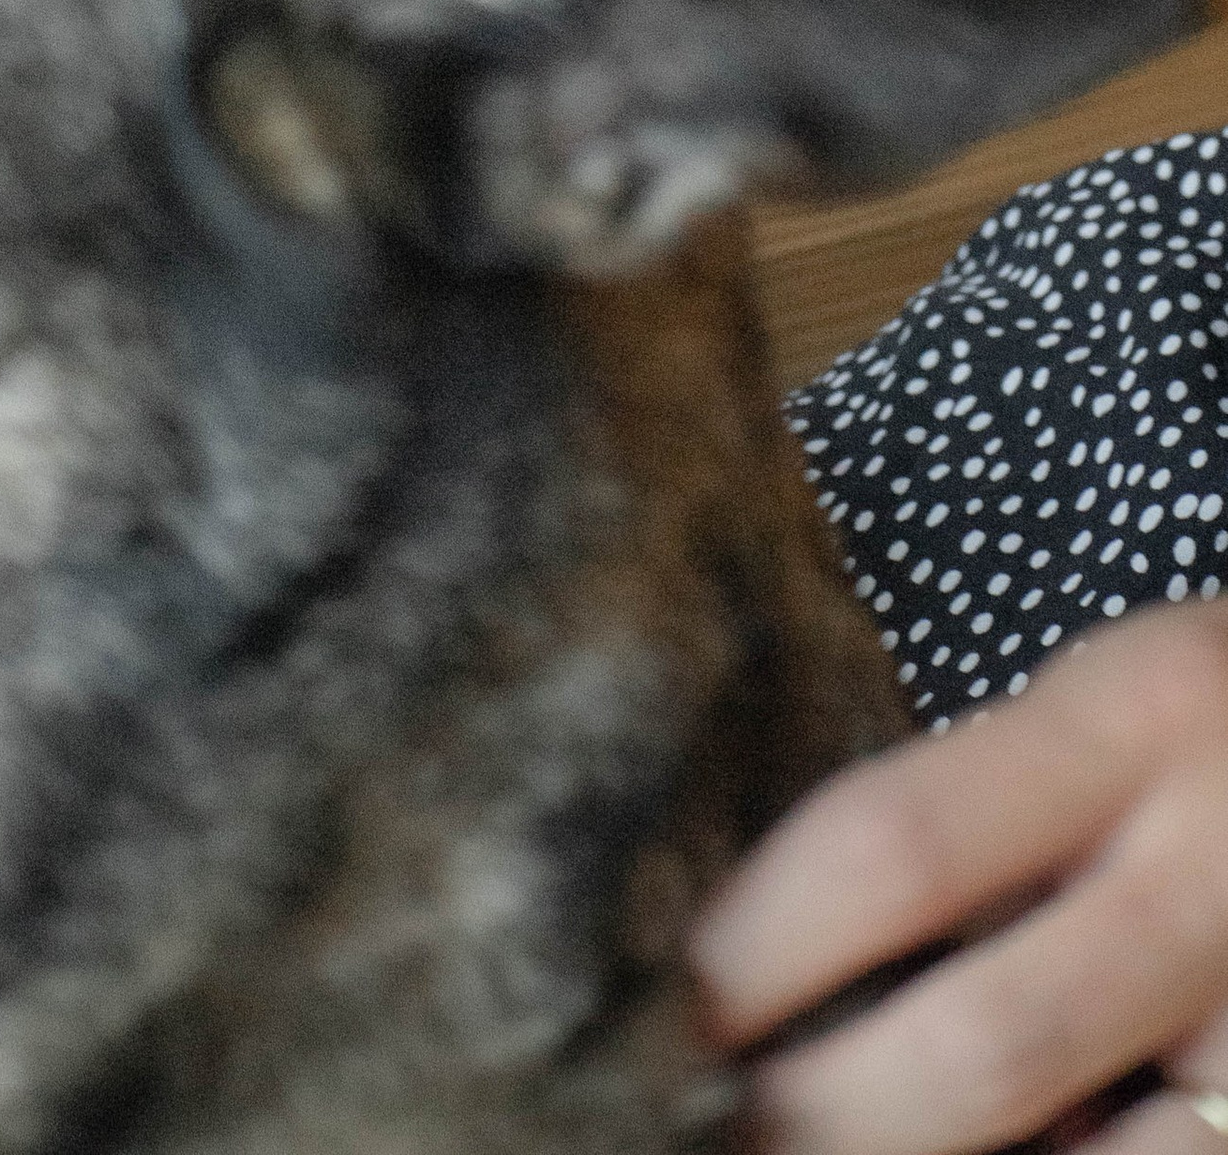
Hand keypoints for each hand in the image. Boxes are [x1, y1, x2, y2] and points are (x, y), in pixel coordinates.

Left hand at [694, 607, 1227, 1154]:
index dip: (760, 949)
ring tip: (812, 1147)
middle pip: (986, 1048)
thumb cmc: (1196, 737)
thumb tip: (753, 956)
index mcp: (1128, 724)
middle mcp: (1210, 880)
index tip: (656, 1008)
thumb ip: (963, 817)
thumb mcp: (1090, 715)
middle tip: (703, 1130)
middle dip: (823, 1116)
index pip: (900, 846)